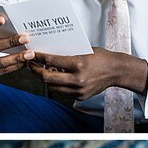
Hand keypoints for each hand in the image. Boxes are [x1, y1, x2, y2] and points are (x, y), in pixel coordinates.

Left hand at [29, 48, 147, 100]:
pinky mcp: (80, 97)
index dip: (38, 57)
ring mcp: (79, 90)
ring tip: (41, 70)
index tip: (30, 54)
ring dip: (45, 79)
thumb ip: (67, 54)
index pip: (51, 61)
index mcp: (78, 64)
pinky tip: (55, 77)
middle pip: (47, 78)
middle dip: (35, 71)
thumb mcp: (83, 50)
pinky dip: (57, 84)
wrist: (117, 71)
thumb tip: (48, 53)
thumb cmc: (101, 57)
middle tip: (30, 65)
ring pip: (52, 87)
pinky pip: (62, 92)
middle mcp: (77, 79)